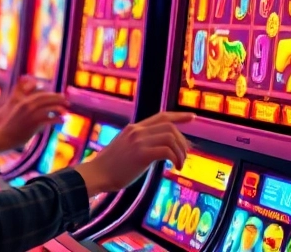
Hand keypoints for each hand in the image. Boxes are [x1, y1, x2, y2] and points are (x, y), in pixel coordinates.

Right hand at [0, 83, 67, 151]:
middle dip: (58, 99)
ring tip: (66, 112)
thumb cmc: (11, 128)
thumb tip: (46, 115)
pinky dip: (57, 119)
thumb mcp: (19, 115)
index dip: (51, 95)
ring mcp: (31, 114)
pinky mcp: (34, 123)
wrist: (4, 136)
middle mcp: (27, 105)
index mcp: (24, 102)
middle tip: (67, 101)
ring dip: (60, 109)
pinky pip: (49, 119)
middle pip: (46, 99)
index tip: (59, 96)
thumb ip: (31, 112)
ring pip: (49, 108)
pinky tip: (63, 121)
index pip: (41, 95)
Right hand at [73, 112, 194, 194]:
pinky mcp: (141, 154)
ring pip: (171, 137)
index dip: (179, 116)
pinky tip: (174, 168)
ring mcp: (138, 141)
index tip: (193, 117)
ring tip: (179, 165)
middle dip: (183, 142)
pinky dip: (176, 159)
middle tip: (184, 157)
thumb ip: (140, 144)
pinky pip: (167, 151)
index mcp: (134, 129)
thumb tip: (158, 150)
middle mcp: (137, 131)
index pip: (161, 116)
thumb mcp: (125, 148)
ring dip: (181, 152)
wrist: (97, 174)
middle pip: (170, 126)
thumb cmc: (111, 167)